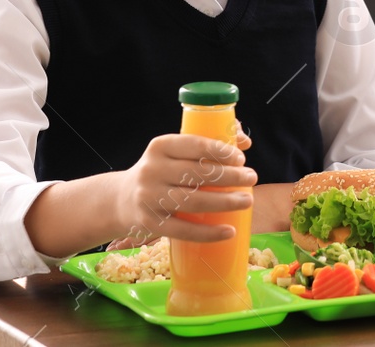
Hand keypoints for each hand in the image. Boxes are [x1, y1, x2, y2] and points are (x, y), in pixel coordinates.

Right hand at [110, 133, 256, 245]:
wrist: (121, 201)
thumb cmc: (162, 172)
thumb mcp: (175, 153)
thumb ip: (208, 145)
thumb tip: (244, 141)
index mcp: (160, 147)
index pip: (194, 145)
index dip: (220, 151)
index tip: (241, 158)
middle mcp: (152, 170)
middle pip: (197, 174)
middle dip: (230, 176)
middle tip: (252, 177)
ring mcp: (149, 198)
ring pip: (194, 201)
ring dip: (225, 202)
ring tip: (247, 201)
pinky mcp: (150, 223)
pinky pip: (183, 230)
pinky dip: (209, 232)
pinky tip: (229, 231)